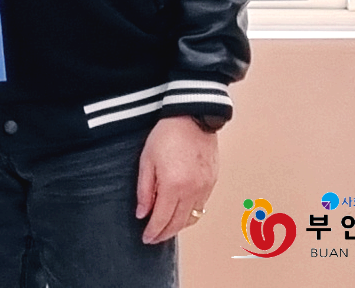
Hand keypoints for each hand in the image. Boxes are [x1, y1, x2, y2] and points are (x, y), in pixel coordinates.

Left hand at [135, 115, 218, 243]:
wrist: (192, 117)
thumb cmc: (167, 134)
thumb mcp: (147, 160)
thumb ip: (145, 190)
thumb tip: (142, 213)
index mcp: (174, 186)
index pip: (162, 219)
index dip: (153, 231)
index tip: (145, 238)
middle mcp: (192, 191)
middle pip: (178, 223)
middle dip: (164, 233)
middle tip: (153, 238)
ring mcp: (205, 187)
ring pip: (192, 218)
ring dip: (178, 227)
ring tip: (165, 228)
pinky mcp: (212, 182)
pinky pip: (201, 206)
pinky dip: (189, 214)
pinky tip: (180, 212)